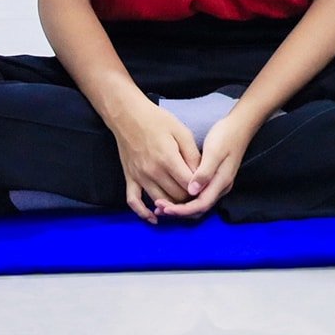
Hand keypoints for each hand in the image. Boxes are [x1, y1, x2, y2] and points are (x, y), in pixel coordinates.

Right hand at [111, 100, 200, 222]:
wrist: (129, 116)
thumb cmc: (157, 120)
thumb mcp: (182, 132)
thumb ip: (192, 155)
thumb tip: (201, 174)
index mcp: (168, 160)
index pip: (188, 185)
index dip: (200, 188)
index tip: (206, 185)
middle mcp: (152, 172)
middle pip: (176, 196)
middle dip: (189, 197)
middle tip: (197, 193)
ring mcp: (139, 177)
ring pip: (159, 201)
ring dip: (172, 205)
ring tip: (183, 203)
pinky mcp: (129, 178)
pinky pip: (133, 202)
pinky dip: (143, 213)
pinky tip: (154, 217)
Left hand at [163, 113, 256, 217]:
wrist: (240, 126)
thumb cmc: (226, 136)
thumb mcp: (214, 151)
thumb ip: (204, 173)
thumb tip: (191, 191)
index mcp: (221, 182)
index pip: (201, 205)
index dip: (182, 210)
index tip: (164, 207)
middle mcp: (220, 187)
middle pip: (199, 209)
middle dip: (178, 212)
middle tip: (158, 207)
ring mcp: (218, 184)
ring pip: (198, 204)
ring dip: (180, 207)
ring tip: (161, 204)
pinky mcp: (213, 179)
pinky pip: (198, 196)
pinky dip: (185, 199)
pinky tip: (173, 194)